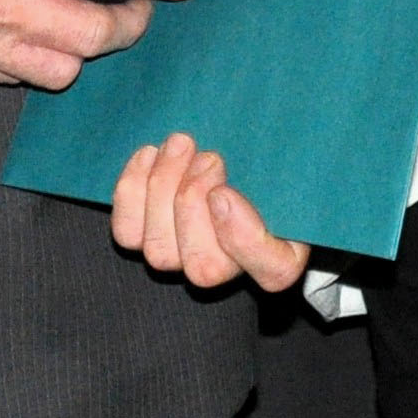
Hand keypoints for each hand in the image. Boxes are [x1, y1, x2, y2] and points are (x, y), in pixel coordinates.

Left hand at [111, 132, 310, 291]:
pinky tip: (150, 154)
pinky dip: (132, 191)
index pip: (273, 272)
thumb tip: (246, 178)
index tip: (226, 191)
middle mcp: (229, 269)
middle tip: (208, 157)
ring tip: (181, 145)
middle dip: (195, 202)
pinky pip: (127, 233)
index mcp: (281, 256)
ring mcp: (182, 258)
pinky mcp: (144, 240)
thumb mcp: (290, 163)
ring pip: (159, 250)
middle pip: (203, 267)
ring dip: (164, 190)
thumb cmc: (267, 161)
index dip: (244, 238)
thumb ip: (290, 171)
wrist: (230, 153)